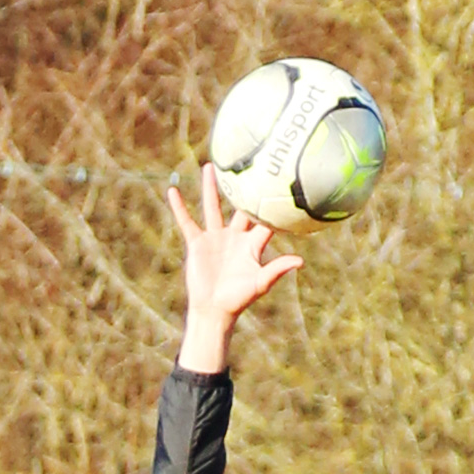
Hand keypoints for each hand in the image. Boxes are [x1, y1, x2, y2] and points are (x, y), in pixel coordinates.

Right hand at [168, 162, 303, 372]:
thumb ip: (278, 269)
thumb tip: (301, 261)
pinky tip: (172, 191)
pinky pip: (187, 221)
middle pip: (238, 206)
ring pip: (212, 207)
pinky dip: (179, 207)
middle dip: (241, 188)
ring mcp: (215, 238)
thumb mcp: (260, 282)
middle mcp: (234, 237)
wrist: (214, 310)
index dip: (271, 204)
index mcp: (251, 244)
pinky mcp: (198, 243)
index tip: (278, 182)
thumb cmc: (239, 299)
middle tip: (247, 163)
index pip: (263, 220)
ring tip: (210, 166)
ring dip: (210, 188)